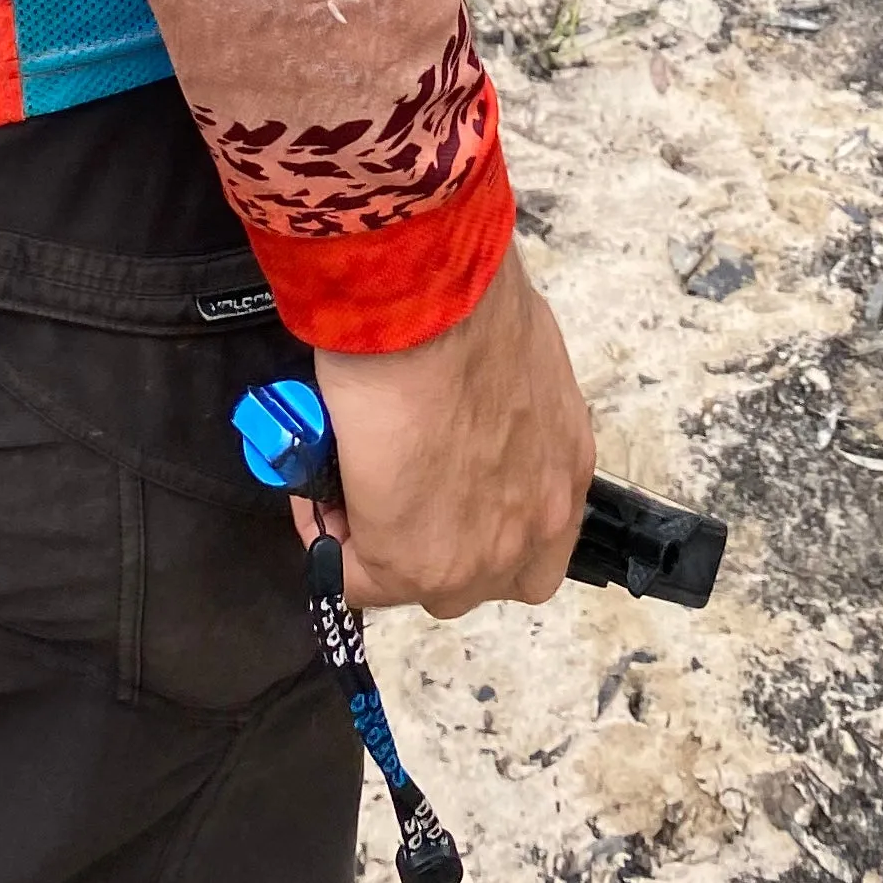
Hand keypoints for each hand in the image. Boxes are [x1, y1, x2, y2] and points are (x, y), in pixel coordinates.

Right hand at [299, 243, 592, 616]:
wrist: (429, 303)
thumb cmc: (465, 300)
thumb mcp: (509, 357)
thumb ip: (497, 404)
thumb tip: (456, 402)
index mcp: (565, 466)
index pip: (530, 530)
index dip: (473, 513)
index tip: (433, 485)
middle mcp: (537, 522)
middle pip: (479, 570)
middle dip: (432, 534)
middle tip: (392, 487)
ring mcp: (480, 554)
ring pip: (422, 581)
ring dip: (383, 540)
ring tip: (351, 482)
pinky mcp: (413, 560)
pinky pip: (359, 578)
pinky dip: (331, 540)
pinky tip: (317, 491)